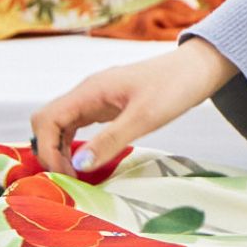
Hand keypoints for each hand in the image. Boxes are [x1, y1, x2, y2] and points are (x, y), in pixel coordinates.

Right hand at [29, 40, 239, 175]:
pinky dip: (76, 144)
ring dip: (62, 150)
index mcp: (90, 91)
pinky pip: (79, 126)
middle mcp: (87, 93)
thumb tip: (78, 165)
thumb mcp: (144, 117)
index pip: (46, 120)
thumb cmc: (175, 87)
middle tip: (69, 179)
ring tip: (77, 176)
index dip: (47, 150)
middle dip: (50, 152)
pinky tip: (89, 160)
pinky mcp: (108, 105)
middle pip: (47, 122)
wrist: (199, 68)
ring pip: (62, 125)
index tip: (66, 175)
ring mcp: (96, 98)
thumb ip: (110, 141)